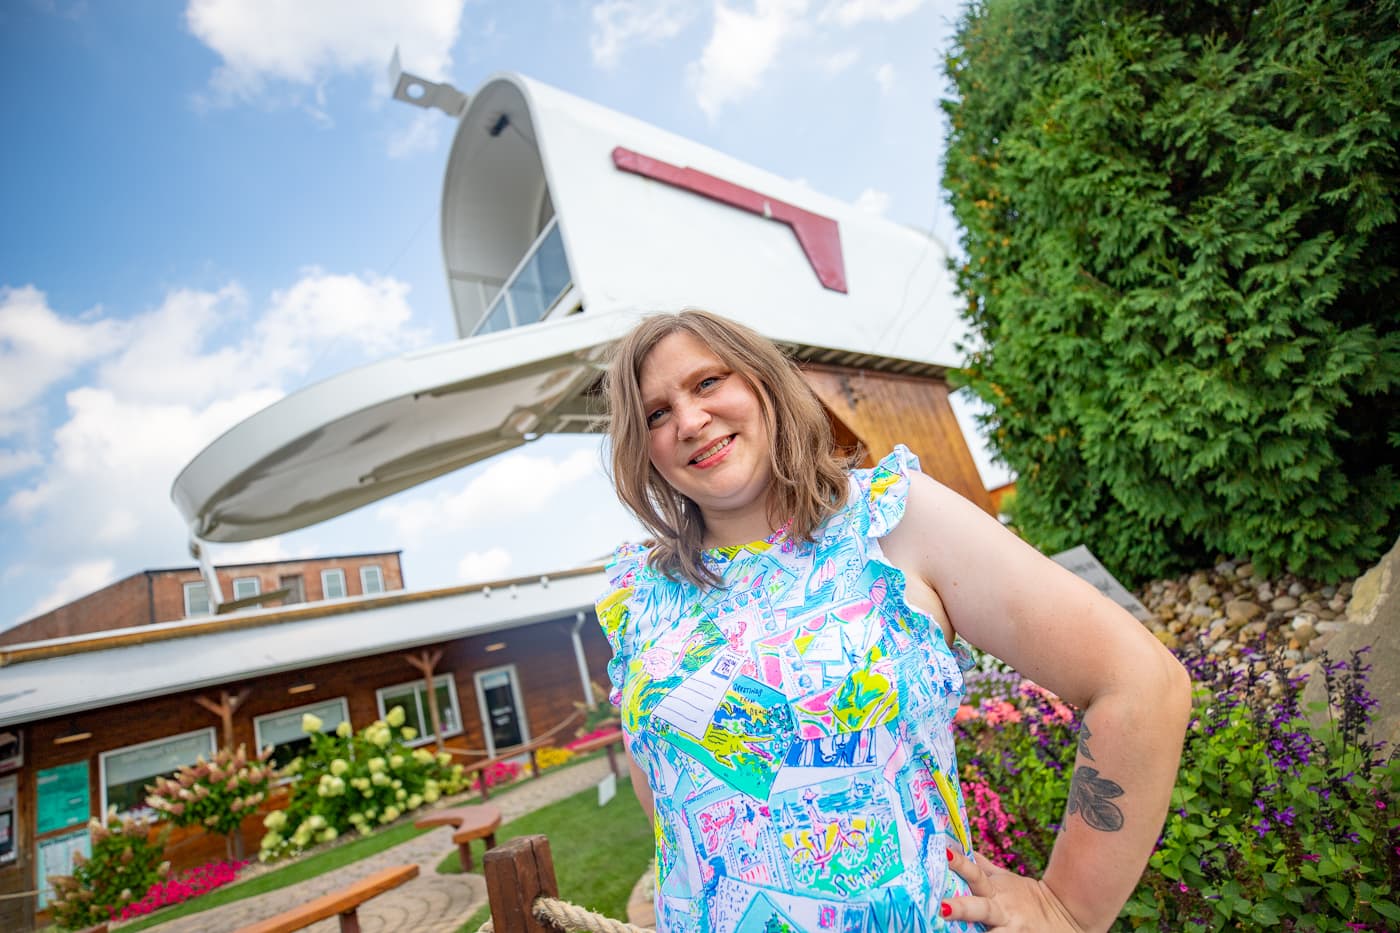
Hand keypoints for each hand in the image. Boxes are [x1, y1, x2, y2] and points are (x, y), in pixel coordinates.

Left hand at [943, 848, 1088, 931]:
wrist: (1066, 916)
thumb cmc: (1026, 898)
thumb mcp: (1006, 880)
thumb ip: (983, 868)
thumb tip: (957, 847)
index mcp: (996, 890)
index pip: (976, 873)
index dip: (961, 863)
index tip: (945, 852)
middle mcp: (1002, 911)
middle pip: (980, 909)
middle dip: (962, 908)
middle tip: (942, 908)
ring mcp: (1010, 930)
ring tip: (951, 929)